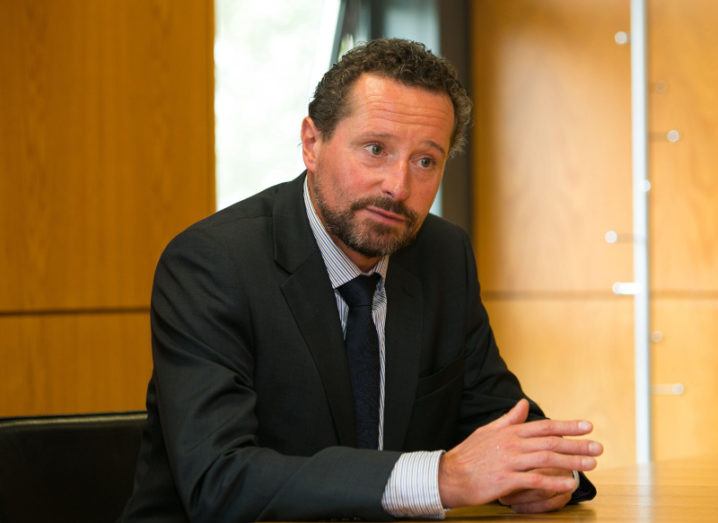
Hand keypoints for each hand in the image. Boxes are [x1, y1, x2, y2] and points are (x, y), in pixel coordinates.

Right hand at [438, 399, 601, 509]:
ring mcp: (510, 462)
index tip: (587, 426)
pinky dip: (553, 481)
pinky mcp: (506, 480)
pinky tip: (568, 484)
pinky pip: (535, 480)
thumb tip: (523, 404)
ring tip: (591, 465)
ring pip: (547, 459)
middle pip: (550, 442)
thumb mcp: (488, 431)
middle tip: (598, 448)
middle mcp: (512, 444)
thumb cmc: (469, 455)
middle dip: (577, 445)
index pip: (544, 426)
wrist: (449, 475)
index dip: (567, 426)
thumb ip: (509, 419)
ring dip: (571, 462)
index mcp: (509, 432)